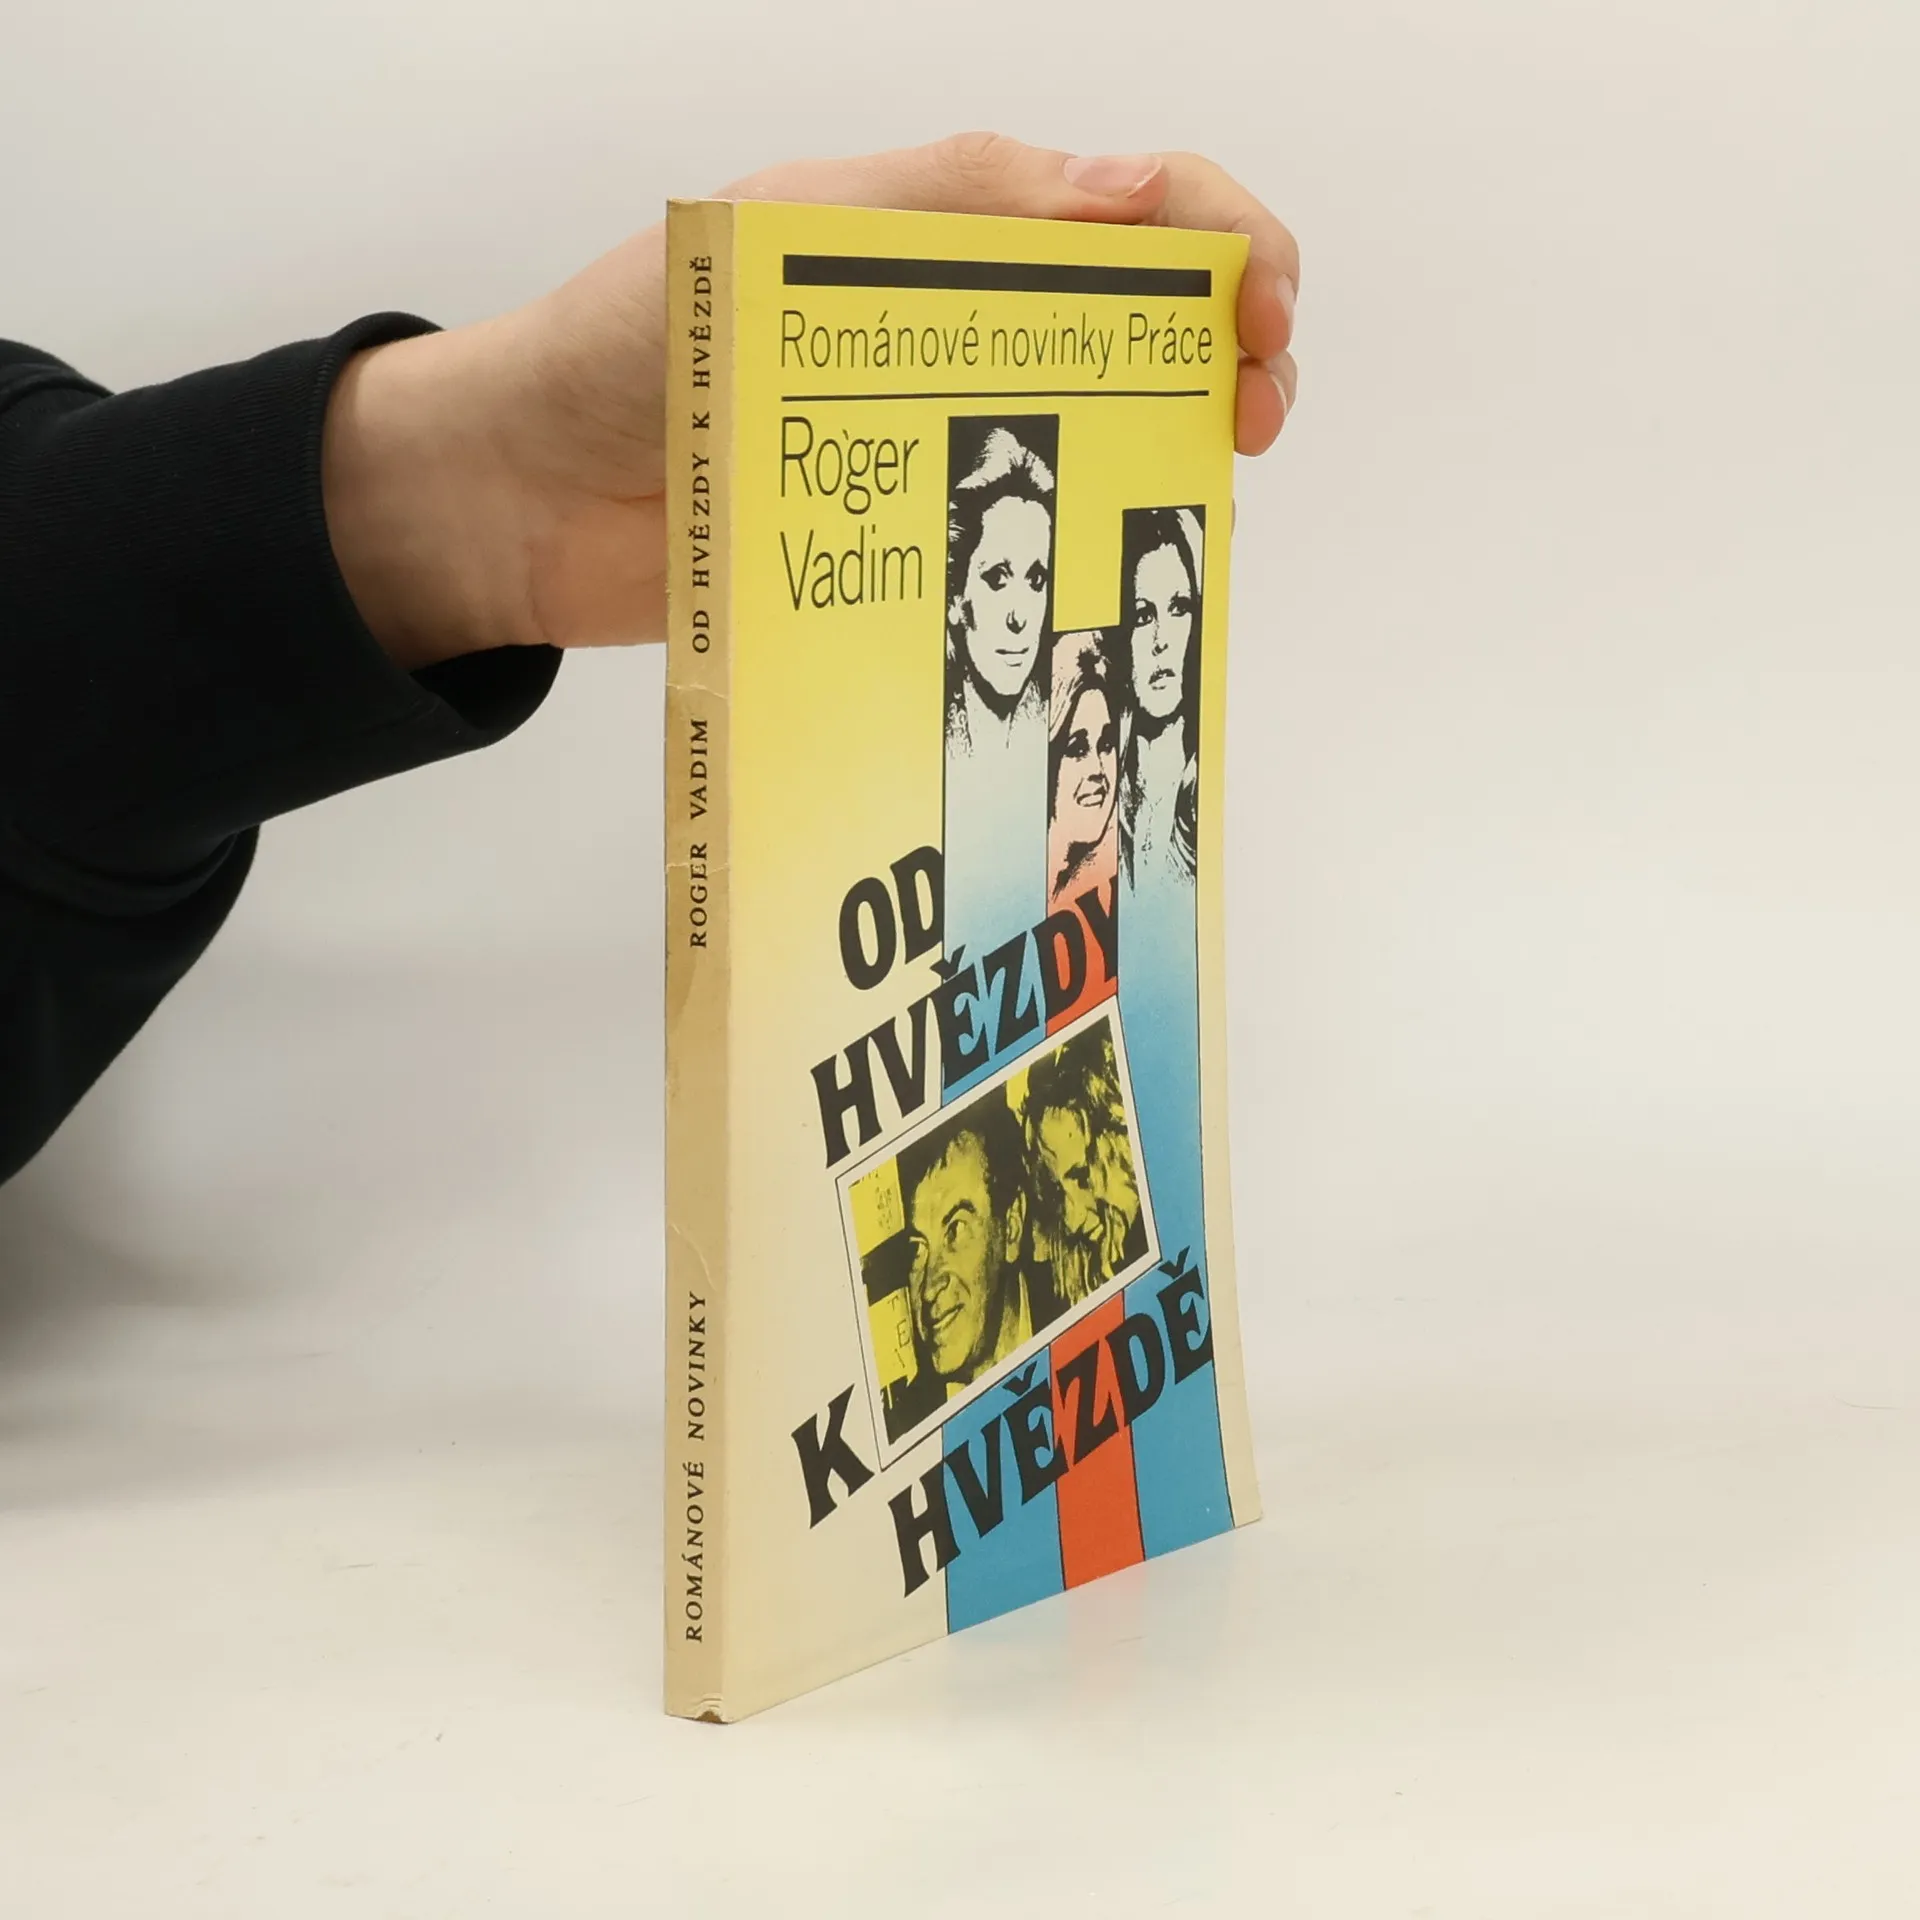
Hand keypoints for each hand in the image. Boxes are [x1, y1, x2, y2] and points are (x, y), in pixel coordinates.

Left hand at [323, 133, 1299, 670]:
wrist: (519, 502)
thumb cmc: (624, 348)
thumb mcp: (780, 241)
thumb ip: (948, 205)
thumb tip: (1134, 192)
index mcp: (942, 231)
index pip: (1133, 207)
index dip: (1226, 246)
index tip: (1260, 324)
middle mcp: (959, 330)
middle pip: (1148, 323)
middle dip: (1233, 352)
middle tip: (1251, 425)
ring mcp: (939, 442)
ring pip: (1105, 433)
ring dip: (1176, 452)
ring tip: (1200, 504)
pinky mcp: (910, 545)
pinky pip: (1024, 540)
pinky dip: (1087, 548)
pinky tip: (1114, 577)